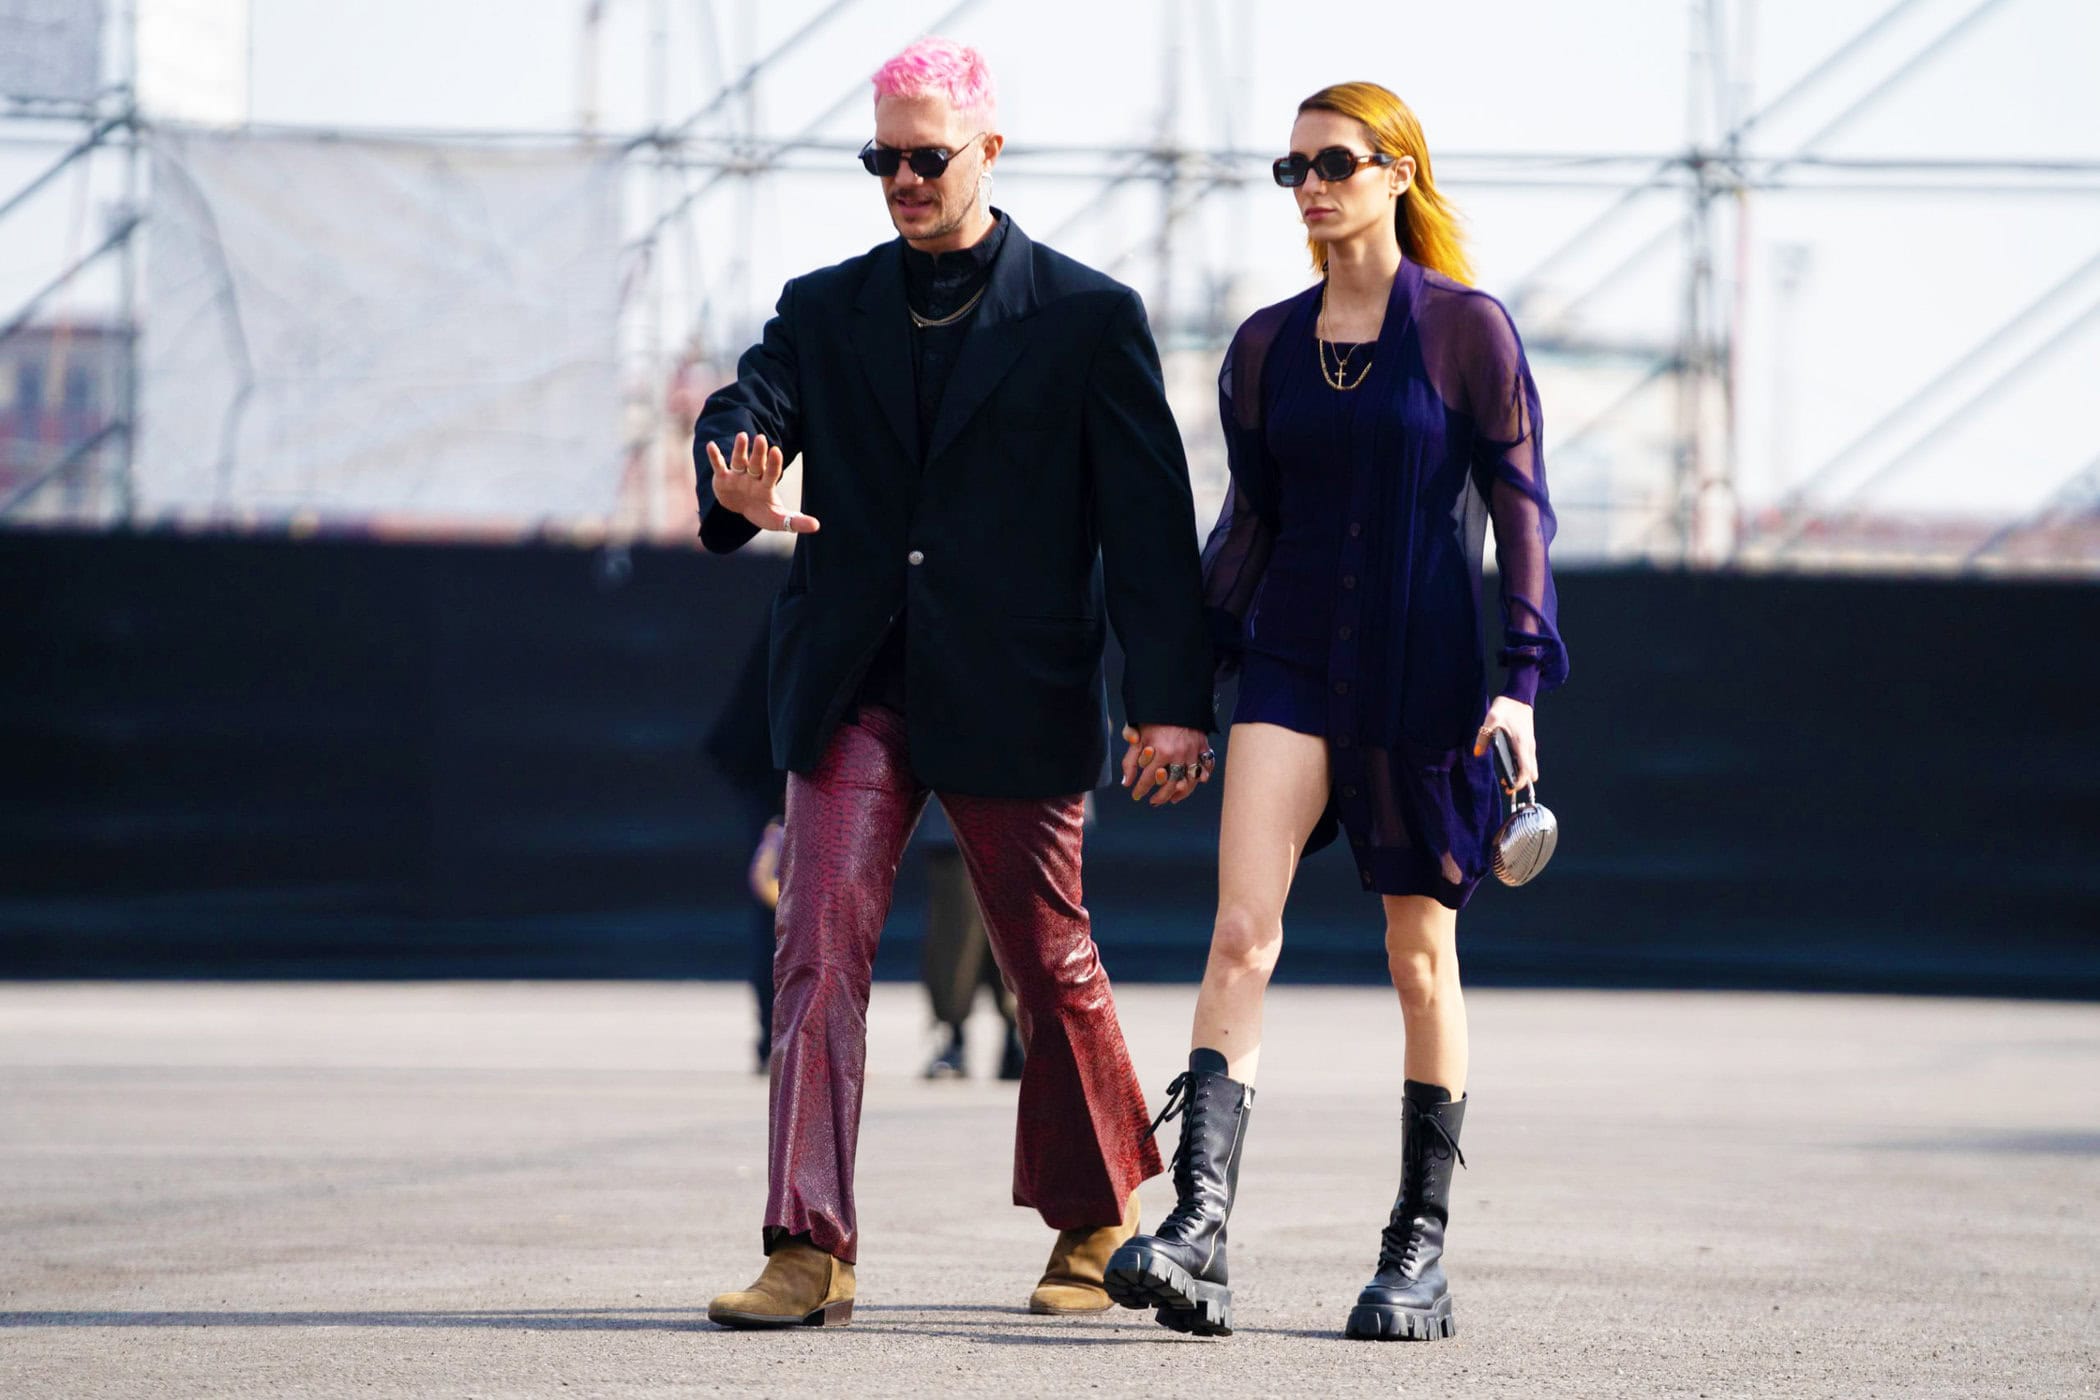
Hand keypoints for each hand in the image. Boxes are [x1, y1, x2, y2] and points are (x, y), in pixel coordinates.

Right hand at [705, 431, 819, 533]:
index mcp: (766, 486)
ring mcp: (738, 477)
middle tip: (761, 438)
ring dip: (740, 449)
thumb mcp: (779, 521)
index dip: (773, 463)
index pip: (771, 473)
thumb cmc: (763, 513)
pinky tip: (711, 445)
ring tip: (742, 435)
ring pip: (739, 461)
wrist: (743, 510)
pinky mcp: (723, 479)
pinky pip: (719, 466)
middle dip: (758, 453)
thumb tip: (817, 526)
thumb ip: (796, 522)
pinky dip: (715, 457)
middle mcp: (753, 478)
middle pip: (756, 464)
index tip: (776, 450)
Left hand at [1120, 723, 1212, 806]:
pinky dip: (1203, 776)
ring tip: (1173, 799)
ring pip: (1190, 781)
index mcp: (1161, 752)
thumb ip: (1130, 760)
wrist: (1174, 697)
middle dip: (1160, 797)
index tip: (1136, 795)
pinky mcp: (1203, 746)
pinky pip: (1207, 766)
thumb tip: (1125, 782)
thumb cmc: (1153, 718)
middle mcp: (1179, 754)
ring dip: (1181, 793)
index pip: (1148, 779)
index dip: (1141, 789)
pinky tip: (1196, 782)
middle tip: (1153, 802)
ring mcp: (1193, 751)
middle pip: (1170, 785)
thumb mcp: (1138, 737)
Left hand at [1474, 696, 1538, 792]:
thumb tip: (1477, 752)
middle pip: (1531, 773)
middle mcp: (1529, 747)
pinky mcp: (1529, 743)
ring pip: (1531, 768)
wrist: (1519, 696)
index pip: (1526, 770)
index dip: (1519, 782)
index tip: (1509, 788)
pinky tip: (1509, 766)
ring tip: (1505, 778)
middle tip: (1505, 785)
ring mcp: (1531, 745)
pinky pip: (1528, 761)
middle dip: (1520, 782)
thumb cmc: (1506, 706)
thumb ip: (1484, 736)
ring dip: (1521, 775)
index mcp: (1521, 743)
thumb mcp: (1491, 718)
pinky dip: (1522, 768)